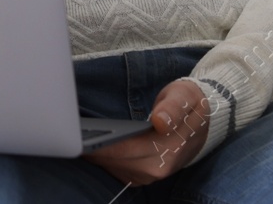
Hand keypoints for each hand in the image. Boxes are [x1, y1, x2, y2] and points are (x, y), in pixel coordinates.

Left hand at [84, 78, 208, 186]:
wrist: (201, 121)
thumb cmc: (187, 104)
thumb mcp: (184, 96)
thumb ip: (173, 109)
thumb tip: (160, 122)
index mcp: (170, 148)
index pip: (129, 149)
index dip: (105, 144)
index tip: (85, 136)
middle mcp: (160, 167)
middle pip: (117, 161)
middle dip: (95, 149)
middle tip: (71, 136)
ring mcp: (152, 174)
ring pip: (115, 168)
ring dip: (96, 156)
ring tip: (77, 140)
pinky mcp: (143, 175)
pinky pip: (118, 170)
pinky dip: (104, 160)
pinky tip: (91, 146)